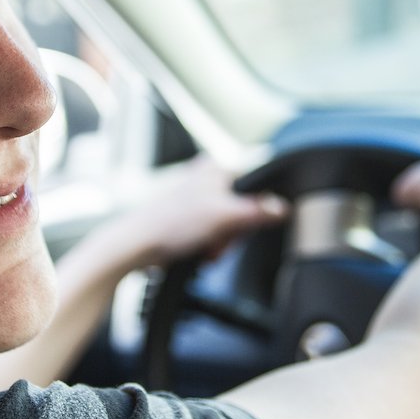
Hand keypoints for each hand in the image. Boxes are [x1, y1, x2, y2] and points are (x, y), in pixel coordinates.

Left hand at [101, 155, 288, 272]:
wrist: (137, 247)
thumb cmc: (169, 224)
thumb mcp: (223, 217)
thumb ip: (257, 212)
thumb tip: (283, 208)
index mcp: (217, 168)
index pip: (258, 185)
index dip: (257, 209)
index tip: (245, 223)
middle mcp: (208, 180)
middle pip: (246, 210)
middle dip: (234, 232)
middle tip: (219, 237)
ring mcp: (199, 201)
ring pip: (231, 227)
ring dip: (221, 243)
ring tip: (204, 245)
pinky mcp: (192, 221)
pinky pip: (216, 236)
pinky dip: (210, 247)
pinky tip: (198, 250)